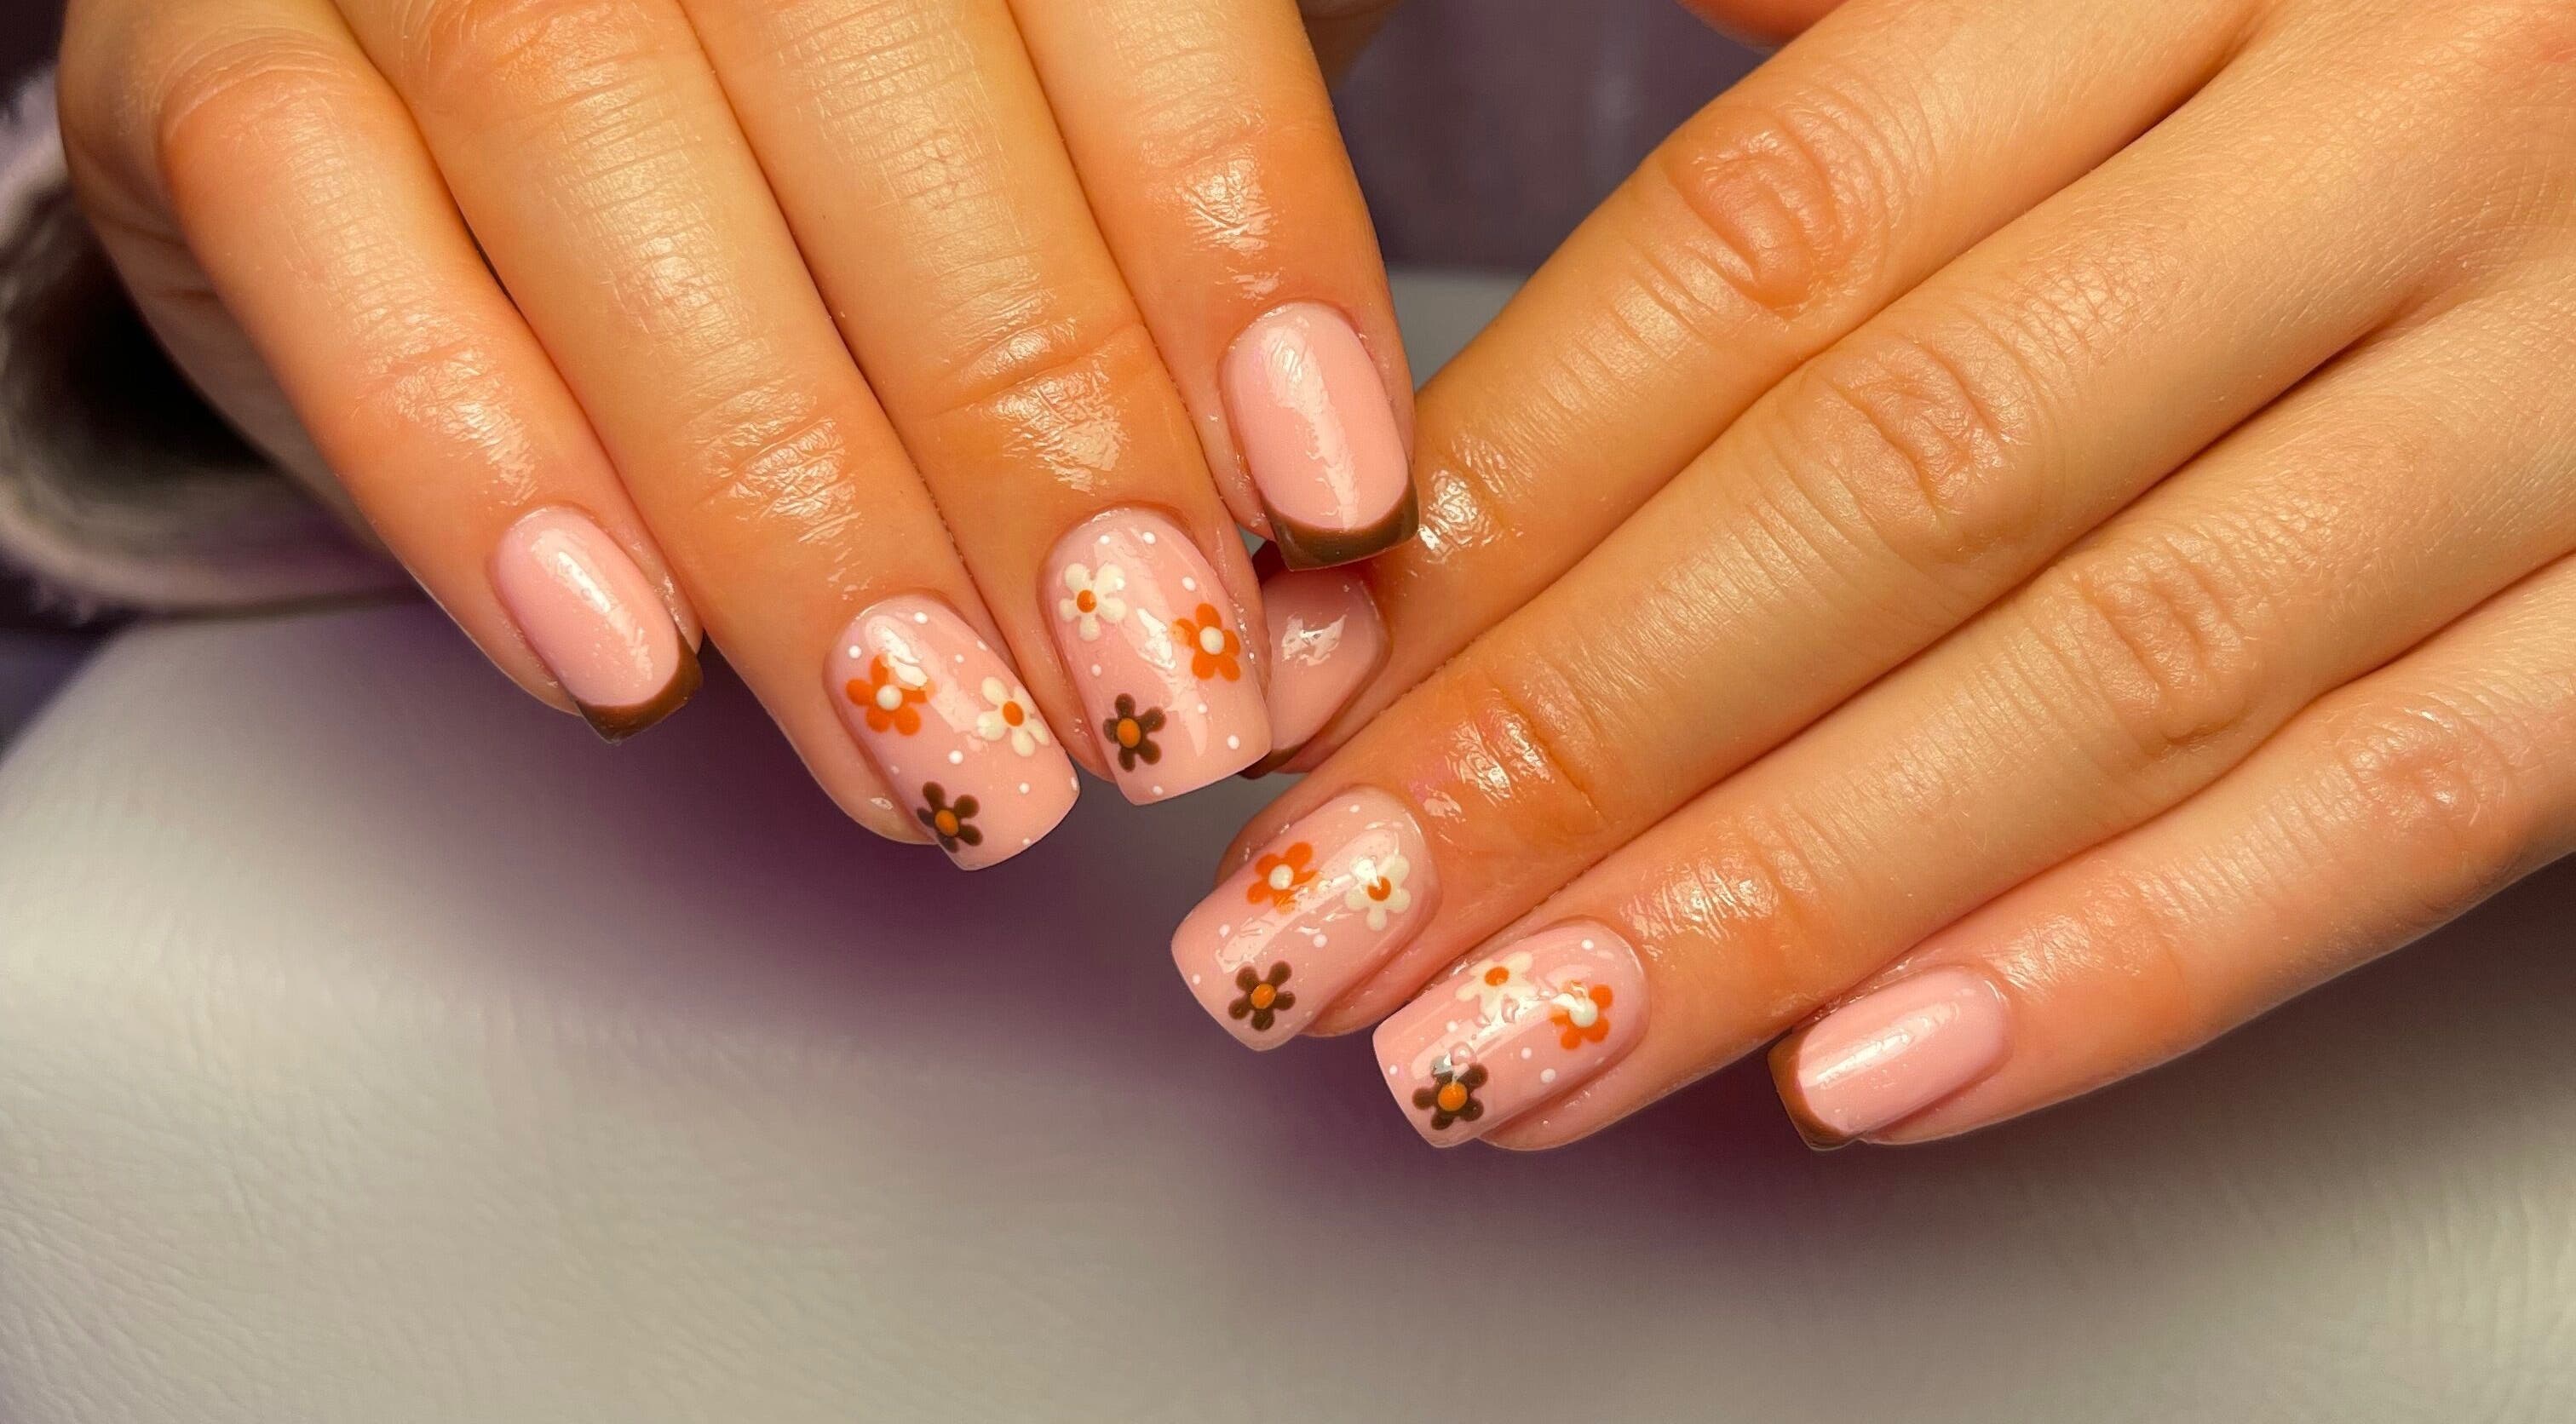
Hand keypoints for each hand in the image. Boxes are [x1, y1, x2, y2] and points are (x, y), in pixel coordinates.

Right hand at [56, 0, 1415, 864]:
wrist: (469, 45)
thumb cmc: (850, 100)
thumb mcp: (1054, 119)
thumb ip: (1169, 257)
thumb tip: (1319, 546)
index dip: (1225, 241)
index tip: (1327, 498)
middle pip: (856, 78)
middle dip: (1021, 425)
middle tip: (1143, 693)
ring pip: (587, 152)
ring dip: (787, 503)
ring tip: (939, 747)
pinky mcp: (210, 56)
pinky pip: (317, 233)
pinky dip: (480, 468)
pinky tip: (631, 662)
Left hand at [1177, 0, 2575, 1145]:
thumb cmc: (2367, 19)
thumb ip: (1824, 56)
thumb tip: (1429, 318)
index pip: (1769, 246)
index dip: (1508, 492)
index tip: (1305, 690)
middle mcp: (2401, 118)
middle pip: (1905, 477)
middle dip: (1575, 742)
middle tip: (1330, 923)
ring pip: (2122, 670)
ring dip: (1778, 901)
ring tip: (1512, 1049)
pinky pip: (2411, 802)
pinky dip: (2133, 962)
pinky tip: (1868, 1077)